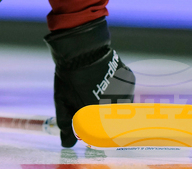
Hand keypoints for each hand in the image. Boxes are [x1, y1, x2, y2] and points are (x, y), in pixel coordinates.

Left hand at [43, 18, 135, 147]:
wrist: (82, 47)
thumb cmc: (68, 75)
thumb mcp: (62, 100)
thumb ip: (65, 124)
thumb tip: (66, 144)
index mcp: (98, 114)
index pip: (100, 134)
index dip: (93, 132)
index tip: (88, 127)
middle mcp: (116, 106)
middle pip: (112, 121)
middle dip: (102, 118)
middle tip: (91, 104)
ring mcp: (125, 93)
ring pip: (121, 107)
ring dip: (111, 105)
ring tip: (96, 89)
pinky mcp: (129, 81)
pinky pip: (125, 92)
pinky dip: (117, 91)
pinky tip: (104, 81)